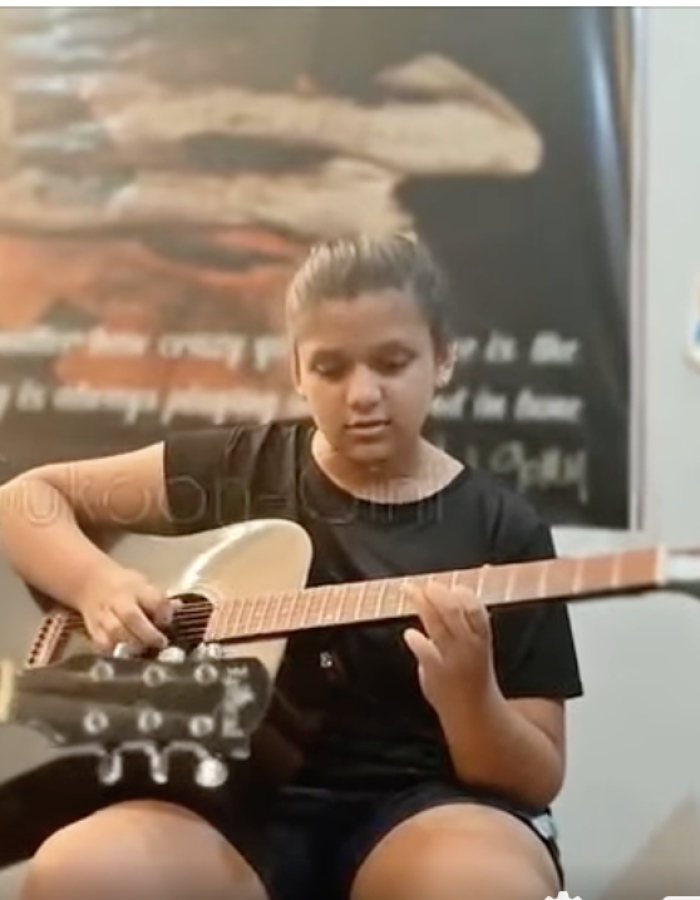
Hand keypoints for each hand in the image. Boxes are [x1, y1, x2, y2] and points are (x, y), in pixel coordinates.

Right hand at [75, 563, 177, 653]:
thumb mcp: (144, 583)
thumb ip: (160, 598)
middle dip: (148, 633)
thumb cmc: (123, 585)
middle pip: (132, 617)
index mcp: (137, 588)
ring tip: (143, 651)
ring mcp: (104, 615)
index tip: (169, 621)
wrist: (90, 582)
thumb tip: (178, 607)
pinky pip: (100, 642)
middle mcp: (120, 601)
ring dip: (131, 643)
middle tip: (161, 643)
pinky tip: (121, 656)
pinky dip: (111, 650)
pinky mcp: (93, 629)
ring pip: (115, 631)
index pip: (154, 599)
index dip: (164, 612)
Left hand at [403, 579, 495, 717]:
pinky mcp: (435, 674)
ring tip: (409, 590)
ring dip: (421, 605)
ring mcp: (452, 660)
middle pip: (453, 611)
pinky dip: (415, 639)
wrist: (473, 713)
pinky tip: (409, 634)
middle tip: (426, 584)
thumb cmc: (473, 674)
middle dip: (437, 593)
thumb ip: (467, 623)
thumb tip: (453, 592)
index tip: (451, 585)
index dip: (462, 594)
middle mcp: (469, 647)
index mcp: (483, 639)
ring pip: (436, 626)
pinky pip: (424, 651)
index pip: (476, 610)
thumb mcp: (479, 646)